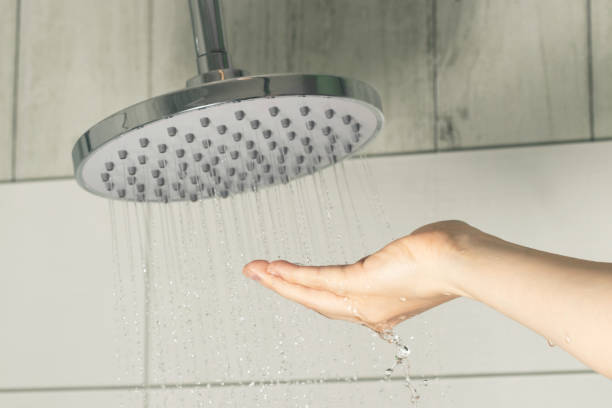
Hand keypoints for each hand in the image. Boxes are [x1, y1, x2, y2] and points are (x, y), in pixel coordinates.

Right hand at [243, 221, 472, 331]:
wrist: (462, 261)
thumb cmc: (447, 255)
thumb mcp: (415, 256)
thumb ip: (399, 255)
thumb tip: (403, 247)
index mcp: (381, 303)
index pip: (336, 299)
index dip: (308, 290)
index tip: (289, 280)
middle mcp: (369, 308)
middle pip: (315, 301)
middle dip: (283, 287)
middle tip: (257, 274)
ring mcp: (363, 298)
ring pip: (311, 293)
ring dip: (280, 281)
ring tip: (255, 271)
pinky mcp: (360, 283)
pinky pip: (318, 279)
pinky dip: (293, 274)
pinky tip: (273, 266)